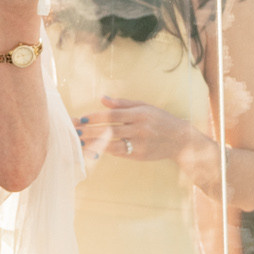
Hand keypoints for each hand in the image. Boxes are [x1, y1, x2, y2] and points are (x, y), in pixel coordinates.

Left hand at [73, 99, 198, 170]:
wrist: (180, 140)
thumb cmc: (160, 120)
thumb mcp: (144, 107)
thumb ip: (123, 103)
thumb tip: (103, 98)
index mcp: (139, 113)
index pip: (112, 115)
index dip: (95, 117)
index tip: (80, 118)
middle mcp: (139, 128)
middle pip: (109, 130)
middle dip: (89, 131)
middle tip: (73, 131)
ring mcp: (139, 143)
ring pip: (112, 144)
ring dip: (93, 144)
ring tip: (78, 143)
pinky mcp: (139, 155)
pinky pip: (118, 153)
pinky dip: (104, 151)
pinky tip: (92, 150)